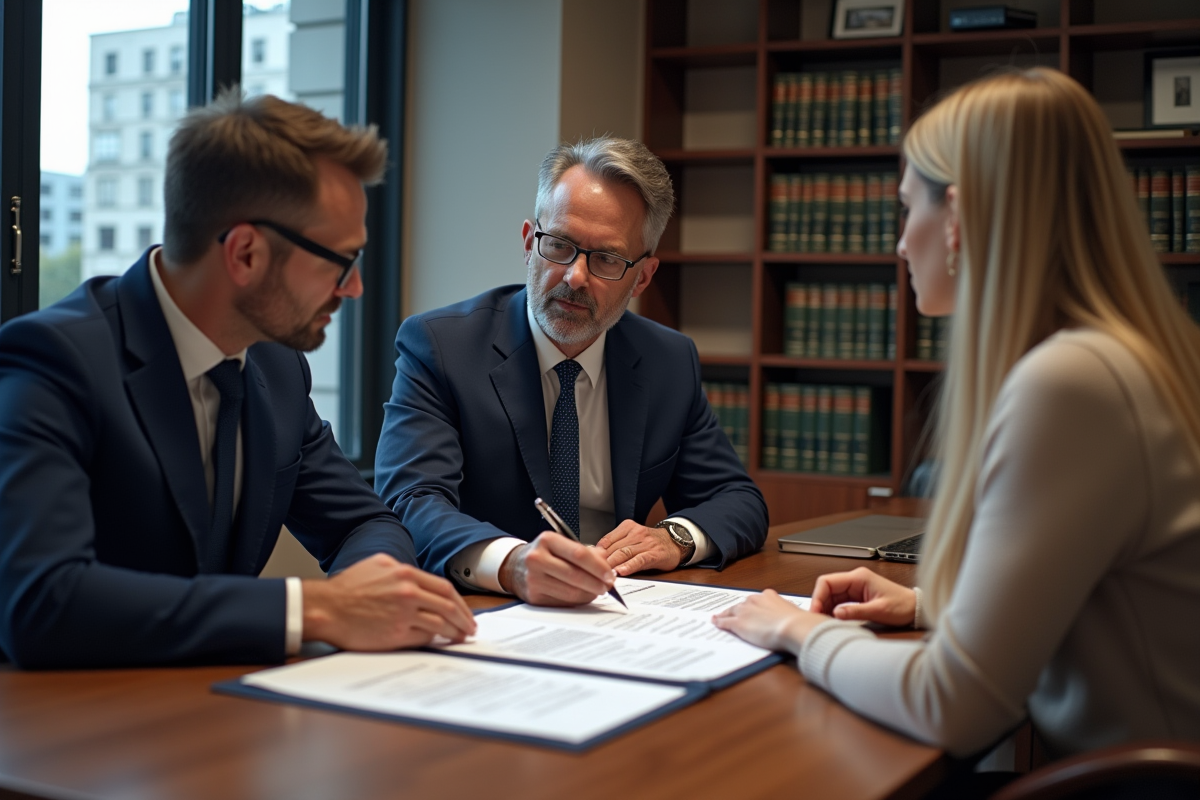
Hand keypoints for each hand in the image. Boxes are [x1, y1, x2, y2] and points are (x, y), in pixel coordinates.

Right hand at [301, 553, 475, 650]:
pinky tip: (438, 642)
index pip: (444, 588)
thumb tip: (419, 581)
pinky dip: (434, 640)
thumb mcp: (377, 564)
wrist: (326, 608)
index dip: (460, 602)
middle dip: (463, 619)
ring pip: (439, 624)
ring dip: (453, 632)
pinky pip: (423, 638)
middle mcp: (408, 593)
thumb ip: (401, 569)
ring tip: (459, 638)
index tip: (465, 612)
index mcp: (405, 574)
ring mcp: (403, 615)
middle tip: (470, 628)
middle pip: (448, 607)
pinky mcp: (395, 635)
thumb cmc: (347, 587)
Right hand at [498, 532, 614, 605]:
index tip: (610, 575)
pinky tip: (583, 596)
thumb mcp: (560, 544)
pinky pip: (563, 602)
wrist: (514, 566)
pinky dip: (577, 601)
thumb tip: (606, 563)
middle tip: (608, 586)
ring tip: (597, 591)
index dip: (598, 567)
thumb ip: (585, 551)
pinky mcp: (533, 596)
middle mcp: (537, 558)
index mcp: (547, 540)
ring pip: (570, 591)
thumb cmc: (544, 554)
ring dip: (589, 594)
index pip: (579, 554)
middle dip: (596, 583)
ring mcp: (533, 579)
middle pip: (575, 575)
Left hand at [598, 520, 682, 575]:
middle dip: (601, 561)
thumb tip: (595, 556)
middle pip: (614, 548)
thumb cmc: (650, 543)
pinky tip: (621, 572)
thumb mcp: (632, 538)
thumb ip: (616, 545)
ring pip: (624, 553)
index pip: (607, 540)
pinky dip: (629, 566)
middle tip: (590, 571)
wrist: (675, 542)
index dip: (596, 553)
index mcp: (627, 527)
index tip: (586, 562)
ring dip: (612, 564)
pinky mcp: (654, 554)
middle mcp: (636, 533)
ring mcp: (646, 543)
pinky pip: (639, 560)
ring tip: (602, 573)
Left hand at [711, 589, 826, 652]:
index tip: (750, 609)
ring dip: (725, 614)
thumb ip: (787, 613)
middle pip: (741, 605)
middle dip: (737, 610)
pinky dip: (719, 623)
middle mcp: (754, 601)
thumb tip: (790, 618)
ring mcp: (745, 611)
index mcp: (768, 596)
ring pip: (730, 611)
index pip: (756, 601)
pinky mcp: (738, 623)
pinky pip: (725, 622)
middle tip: (731, 613)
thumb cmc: (797, 621)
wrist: (792, 627)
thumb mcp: (793, 613)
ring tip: (719, 617)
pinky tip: (716, 623)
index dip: (751, 606)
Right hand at [810, 566, 915, 626]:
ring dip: (826, 607)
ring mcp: (856, 587)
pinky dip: (834, 610)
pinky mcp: (857, 596)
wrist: (916, 609)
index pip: (827, 581)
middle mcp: (855, 580)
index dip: (818, 596)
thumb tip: (836, 614)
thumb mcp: (879, 611)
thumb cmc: (902, 606)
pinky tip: (833, 620)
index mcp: (859, 578)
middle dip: (820, 603)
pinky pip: (839, 601)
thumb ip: (856, 612)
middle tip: (818, 619)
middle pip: (827, 588)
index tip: (815, 610)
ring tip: (825, 621)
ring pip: (832, 595)